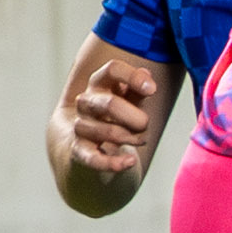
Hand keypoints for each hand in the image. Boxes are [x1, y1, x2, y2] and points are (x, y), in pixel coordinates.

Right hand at [68, 51, 163, 178]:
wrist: (88, 148)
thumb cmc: (115, 118)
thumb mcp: (130, 101)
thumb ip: (138, 89)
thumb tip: (147, 74)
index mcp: (99, 84)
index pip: (112, 70)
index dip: (133, 77)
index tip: (152, 90)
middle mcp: (86, 102)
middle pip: (110, 104)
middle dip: (136, 118)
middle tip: (145, 125)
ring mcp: (80, 127)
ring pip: (107, 131)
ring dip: (130, 138)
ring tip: (140, 140)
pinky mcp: (79, 151)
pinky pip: (93, 158)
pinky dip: (113, 162)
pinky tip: (129, 161)